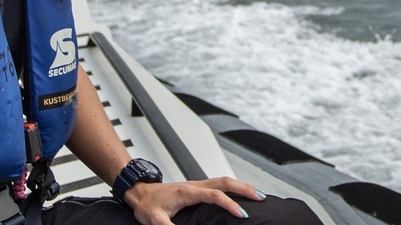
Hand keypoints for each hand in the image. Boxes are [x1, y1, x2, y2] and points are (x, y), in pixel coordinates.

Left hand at [123, 177, 265, 223]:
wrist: (140, 191)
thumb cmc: (147, 204)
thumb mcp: (155, 220)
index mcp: (188, 192)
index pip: (215, 195)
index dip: (229, 204)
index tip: (241, 214)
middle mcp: (196, 184)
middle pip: (226, 182)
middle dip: (245, 188)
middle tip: (261, 197)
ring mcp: (198, 184)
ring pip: (225, 180)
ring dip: (242, 185)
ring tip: (257, 193)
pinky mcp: (198, 187)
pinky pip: (220, 183)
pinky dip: (234, 186)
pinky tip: (239, 192)